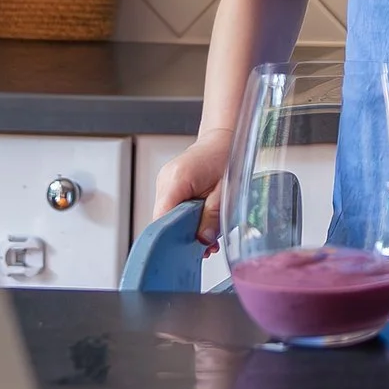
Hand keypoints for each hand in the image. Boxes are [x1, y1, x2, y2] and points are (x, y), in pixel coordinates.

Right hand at [152, 133, 231, 249]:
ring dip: (185, 228)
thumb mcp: (226, 188)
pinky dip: (185, 219)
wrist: (223, 137)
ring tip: (208, 237)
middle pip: (163, 220)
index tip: (185, 251)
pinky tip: (202, 224)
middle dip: (183, 236)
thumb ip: (213, 215)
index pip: (162, 218)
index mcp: (177, 179)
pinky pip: (173, 209)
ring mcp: (165, 183)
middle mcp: (165, 181)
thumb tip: (203, 241)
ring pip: (168, 217)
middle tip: (205, 247)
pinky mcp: (169, 187)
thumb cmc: (226, 155)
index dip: (172, 237)